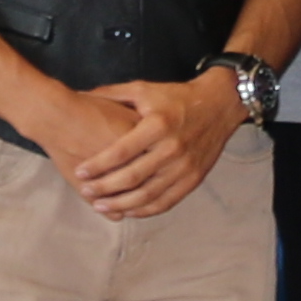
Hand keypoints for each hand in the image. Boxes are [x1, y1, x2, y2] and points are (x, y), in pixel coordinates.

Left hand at [50, 71, 240, 221]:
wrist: (220, 104)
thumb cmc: (177, 97)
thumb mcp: (145, 89)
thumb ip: (113, 95)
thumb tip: (81, 96)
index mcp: (158, 125)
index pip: (121, 151)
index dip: (98, 165)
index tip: (80, 172)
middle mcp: (172, 148)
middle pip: (132, 178)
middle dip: (104, 188)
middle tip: (85, 191)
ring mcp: (185, 167)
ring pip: (147, 195)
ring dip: (121, 204)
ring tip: (100, 205)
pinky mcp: (194, 180)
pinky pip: (166, 202)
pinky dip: (144, 210)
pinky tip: (127, 210)